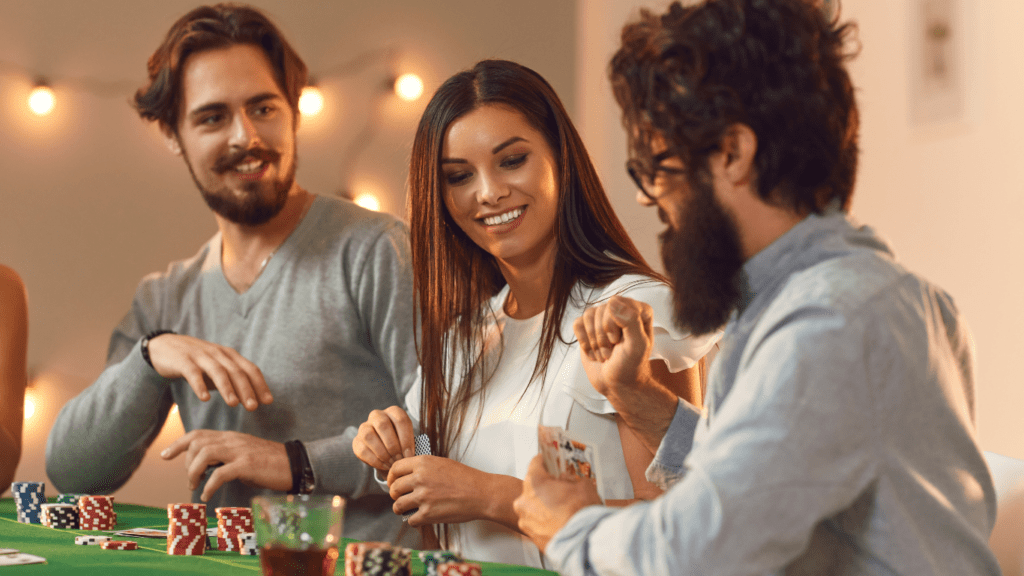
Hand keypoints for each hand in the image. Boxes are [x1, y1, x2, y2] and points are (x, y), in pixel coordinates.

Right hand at [146, 333, 271, 410]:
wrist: (165, 346)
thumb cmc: (197, 362)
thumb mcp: (217, 369)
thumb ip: (232, 381)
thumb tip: (252, 400)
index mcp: (229, 356)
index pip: (250, 369)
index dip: (260, 385)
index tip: (268, 401)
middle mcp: (218, 354)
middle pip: (236, 372)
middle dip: (246, 390)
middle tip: (253, 407)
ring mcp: (200, 356)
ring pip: (218, 372)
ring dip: (227, 388)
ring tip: (234, 404)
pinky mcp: (183, 361)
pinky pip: (193, 373)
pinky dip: (199, 385)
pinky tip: (205, 398)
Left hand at [160, 430, 290, 501]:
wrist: (294, 464)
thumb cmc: (269, 463)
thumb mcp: (243, 455)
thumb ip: (226, 457)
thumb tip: (208, 469)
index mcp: (231, 437)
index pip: (199, 434)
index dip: (179, 443)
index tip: (165, 455)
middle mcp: (233, 440)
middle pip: (198, 442)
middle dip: (186, 462)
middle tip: (191, 480)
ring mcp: (240, 451)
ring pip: (205, 454)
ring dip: (194, 472)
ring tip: (196, 486)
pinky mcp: (247, 465)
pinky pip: (220, 474)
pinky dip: (209, 486)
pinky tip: (207, 495)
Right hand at [353, 406, 415, 471]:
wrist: (389, 452)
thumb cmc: (402, 445)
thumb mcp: (409, 441)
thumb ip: (410, 445)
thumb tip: (411, 458)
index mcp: (394, 412)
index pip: (400, 420)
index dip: (406, 438)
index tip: (410, 454)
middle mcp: (377, 415)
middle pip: (383, 425)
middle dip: (393, 445)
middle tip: (400, 459)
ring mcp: (364, 427)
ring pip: (369, 436)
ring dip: (382, 453)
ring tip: (392, 464)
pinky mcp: (356, 441)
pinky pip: (362, 449)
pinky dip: (374, 460)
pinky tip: (384, 466)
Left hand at [387, 456, 509, 527]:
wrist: (481, 493)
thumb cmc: (467, 479)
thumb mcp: (442, 463)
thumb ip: (424, 468)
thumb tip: (409, 475)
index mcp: (423, 463)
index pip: (395, 468)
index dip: (391, 477)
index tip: (392, 483)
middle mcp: (420, 478)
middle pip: (394, 488)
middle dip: (395, 495)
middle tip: (399, 497)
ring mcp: (423, 496)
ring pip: (398, 505)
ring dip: (400, 509)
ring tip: (405, 510)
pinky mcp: (428, 514)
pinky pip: (410, 520)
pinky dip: (413, 521)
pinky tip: (419, 518)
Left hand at [513, 455, 601, 551]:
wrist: (582, 543)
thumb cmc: (580, 514)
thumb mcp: (583, 485)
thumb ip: (571, 479)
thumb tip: (567, 480)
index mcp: (534, 483)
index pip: (535, 463)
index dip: (544, 460)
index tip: (547, 460)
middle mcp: (524, 501)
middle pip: (533, 487)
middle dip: (546, 487)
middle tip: (560, 488)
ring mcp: (525, 520)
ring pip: (533, 507)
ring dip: (544, 506)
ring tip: (562, 509)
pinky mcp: (530, 536)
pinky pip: (537, 523)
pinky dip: (546, 521)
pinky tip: (560, 522)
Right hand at [574, 296, 677, 451]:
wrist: (616, 384)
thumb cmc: (630, 366)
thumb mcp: (637, 346)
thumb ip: (631, 321)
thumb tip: (612, 302)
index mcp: (639, 311)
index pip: (616, 303)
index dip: (613, 324)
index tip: (618, 341)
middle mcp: (621, 311)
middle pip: (601, 310)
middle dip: (603, 336)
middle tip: (612, 351)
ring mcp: (603, 319)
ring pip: (588, 315)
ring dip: (594, 341)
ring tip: (604, 353)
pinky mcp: (588, 328)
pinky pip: (577, 323)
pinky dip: (584, 341)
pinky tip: (593, 351)